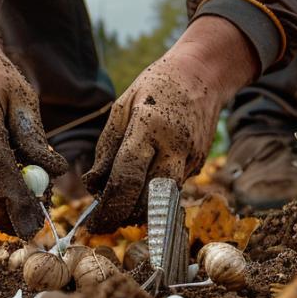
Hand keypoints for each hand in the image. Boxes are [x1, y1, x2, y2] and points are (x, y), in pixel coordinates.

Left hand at [83, 16, 258, 231]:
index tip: (93, 222)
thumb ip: (106, 148)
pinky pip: (171, 188)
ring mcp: (191, 158)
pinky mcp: (199, 164)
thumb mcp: (122, 107)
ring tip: (119, 205)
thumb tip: (94, 185)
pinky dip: (153, 193)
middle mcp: (175, 147)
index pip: (126, 178)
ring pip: (163, 200)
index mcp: (149, 127)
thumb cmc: (156, 88)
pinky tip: (142, 183)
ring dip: (139, 210)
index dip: (108, 206)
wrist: (203, 75)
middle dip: (124, 217)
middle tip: (104, 222)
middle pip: (149, 200)